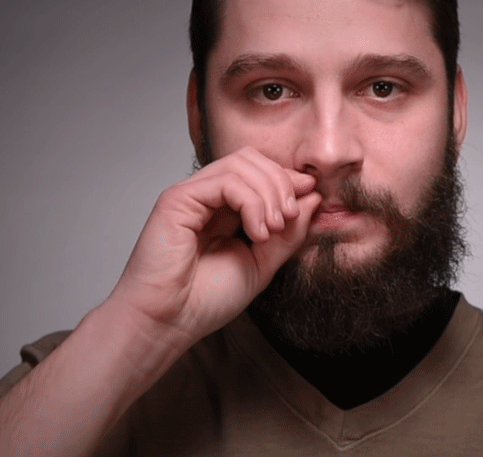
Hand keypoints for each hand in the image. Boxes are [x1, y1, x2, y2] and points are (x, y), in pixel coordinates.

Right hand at [108, 146, 319, 352]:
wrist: (170, 322)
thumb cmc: (205, 300)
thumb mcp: (262, 264)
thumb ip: (287, 233)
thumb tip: (313, 197)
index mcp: (224, 209)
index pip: (260, 171)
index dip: (289, 179)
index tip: (311, 197)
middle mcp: (206, 196)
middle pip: (252, 159)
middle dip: (282, 183)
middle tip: (290, 218)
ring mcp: (191, 195)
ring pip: (241, 164)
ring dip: (270, 192)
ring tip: (274, 228)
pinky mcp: (177, 199)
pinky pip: (225, 180)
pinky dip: (251, 201)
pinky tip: (257, 231)